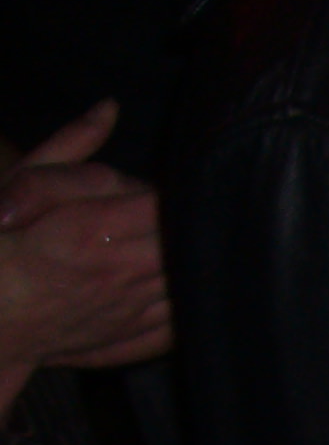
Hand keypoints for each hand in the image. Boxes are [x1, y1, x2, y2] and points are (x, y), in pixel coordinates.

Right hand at [0, 104, 170, 394]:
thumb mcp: (21, 181)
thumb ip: (69, 146)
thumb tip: (109, 107)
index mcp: (93, 230)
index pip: (163, 200)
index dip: (162, 189)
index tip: (150, 187)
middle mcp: (121, 272)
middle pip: (185, 237)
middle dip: (177, 219)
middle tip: (152, 214)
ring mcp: (132, 310)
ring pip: (191, 276)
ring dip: (187, 256)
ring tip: (157, 244)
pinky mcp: (135, 337)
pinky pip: (182, 316)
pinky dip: (185, 296)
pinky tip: (171, 282)